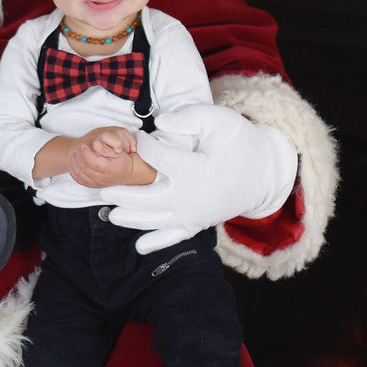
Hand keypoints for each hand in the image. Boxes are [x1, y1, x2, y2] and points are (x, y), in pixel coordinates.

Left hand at [69, 128, 150, 188]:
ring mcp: (96, 183)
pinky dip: (73, 170)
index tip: (84, 146)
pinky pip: (78, 179)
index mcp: (110, 170)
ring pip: (79, 174)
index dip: (86, 153)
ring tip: (75, 153)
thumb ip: (106, 148)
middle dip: (79, 156)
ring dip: (74, 162)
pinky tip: (74, 162)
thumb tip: (96, 143)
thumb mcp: (118, 152)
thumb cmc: (122, 162)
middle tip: (79, 148)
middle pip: (85, 167)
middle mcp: (102, 179)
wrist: (125, 174)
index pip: (93, 162)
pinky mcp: (91, 185)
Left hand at [99, 104, 296, 254]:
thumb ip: (188, 118)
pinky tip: (138, 248)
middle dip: (122, 192)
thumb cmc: (241, 142)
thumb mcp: (220, 120)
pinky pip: (174, 237)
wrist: (265, 172)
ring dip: (130, 218)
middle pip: (147, 197)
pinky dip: (156, 243)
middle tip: (100, 185)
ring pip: (155, 221)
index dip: (142, 145)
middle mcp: (192, 197)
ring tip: (109, 213)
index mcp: (196, 170)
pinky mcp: (199, 223)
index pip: (158, 158)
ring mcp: (195, 214)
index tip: (133, 137)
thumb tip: (160, 123)